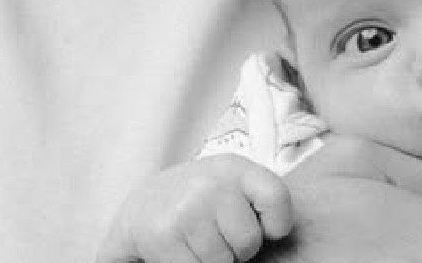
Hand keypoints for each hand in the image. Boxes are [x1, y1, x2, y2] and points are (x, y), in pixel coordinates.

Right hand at [102, 154, 292, 262]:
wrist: (143, 207)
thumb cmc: (200, 200)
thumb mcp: (232, 185)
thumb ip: (258, 200)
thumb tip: (278, 233)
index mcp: (234, 168)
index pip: (276, 197)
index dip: (277, 223)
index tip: (267, 227)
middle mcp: (210, 183)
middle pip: (249, 241)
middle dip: (237, 248)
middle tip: (217, 233)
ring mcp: (186, 209)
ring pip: (223, 262)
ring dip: (212, 259)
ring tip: (197, 239)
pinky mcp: (164, 236)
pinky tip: (182, 248)